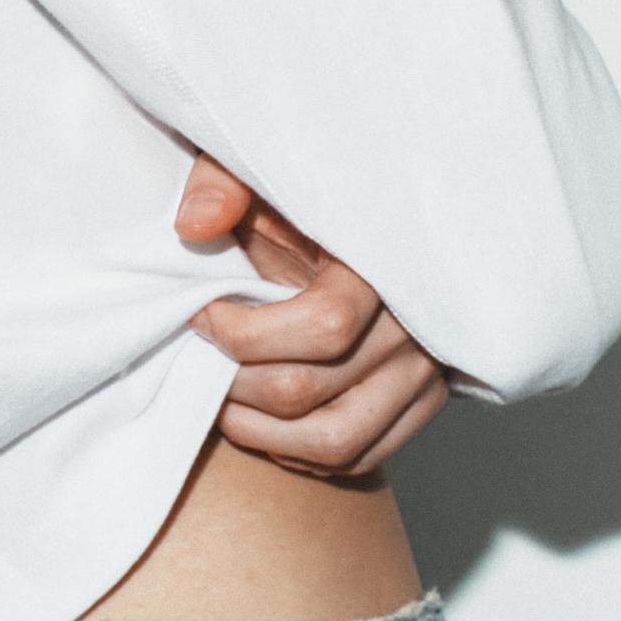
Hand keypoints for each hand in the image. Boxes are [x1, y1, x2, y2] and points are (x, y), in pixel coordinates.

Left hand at [175, 153, 448, 478]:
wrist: (380, 208)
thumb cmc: (308, 189)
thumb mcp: (265, 165)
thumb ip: (225, 182)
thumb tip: (194, 226)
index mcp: (383, 261)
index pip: (322, 326)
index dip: (242, 333)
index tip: (199, 313)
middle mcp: (416, 324)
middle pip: (311, 391)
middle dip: (235, 385)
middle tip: (198, 361)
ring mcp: (426, 370)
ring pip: (336, 441)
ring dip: (261, 434)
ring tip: (221, 400)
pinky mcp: (425, 401)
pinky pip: (361, 456)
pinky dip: (300, 454)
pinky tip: (262, 421)